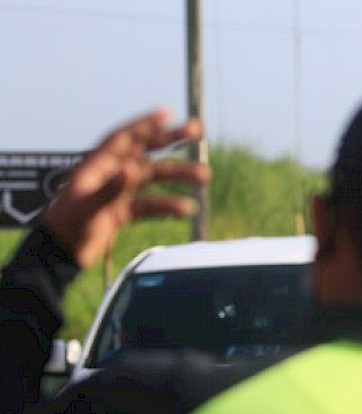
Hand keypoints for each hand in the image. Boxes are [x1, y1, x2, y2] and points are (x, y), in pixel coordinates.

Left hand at [41, 108, 211, 268]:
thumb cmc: (68, 226)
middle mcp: (110, 174)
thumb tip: (132, 170)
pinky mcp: (123, 212)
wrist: (60, 254)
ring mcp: (117, 192)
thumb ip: (111, 189)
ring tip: (204, 176)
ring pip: (153, 178)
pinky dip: (168, 206)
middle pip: (145, 152)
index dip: (146, 124)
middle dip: (171, 141)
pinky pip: (150, 205)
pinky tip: (186, 209)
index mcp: (97, 165)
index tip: (169, 114)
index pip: (125, 138)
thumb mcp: (88, 207)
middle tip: (197, 131)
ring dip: (178, 176)